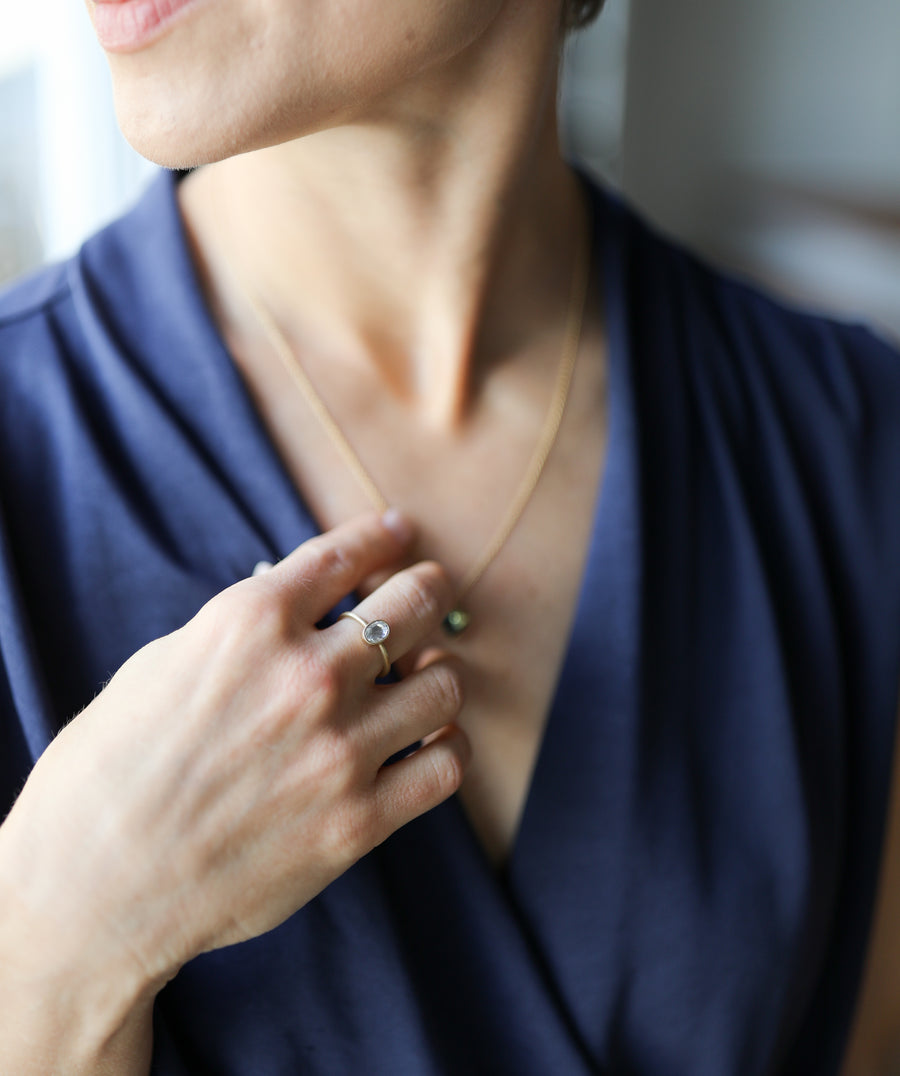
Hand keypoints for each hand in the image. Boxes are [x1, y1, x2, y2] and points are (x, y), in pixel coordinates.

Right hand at [0, 511, 468, 1002]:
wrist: (94, 886)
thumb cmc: (109, 772)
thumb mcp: (161, 665)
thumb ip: (238, 634)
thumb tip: (294, 614)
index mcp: (250, 622)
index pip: (343, 554)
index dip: (382, 537)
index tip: (400, 532)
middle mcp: (308, 675)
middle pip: (411, 601)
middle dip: (429, 585)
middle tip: (433, 587)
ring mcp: (340, 749)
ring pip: (444, 683)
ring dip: (440, 671)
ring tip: (427, 675)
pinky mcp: (359, 820)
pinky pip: (446, 766)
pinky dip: (449, 745)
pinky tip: (433, 741)